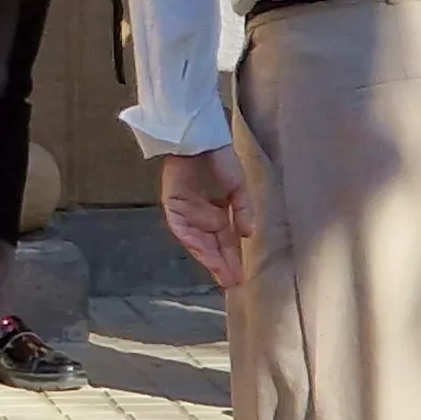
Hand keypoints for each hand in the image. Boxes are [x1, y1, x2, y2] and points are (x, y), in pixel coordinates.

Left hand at [158, 148, 252, 289]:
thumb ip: (242, 210)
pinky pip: (181, 227)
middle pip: (211, 245)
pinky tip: (204, 252)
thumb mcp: (238, 188)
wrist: (202, 137)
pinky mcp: (173, 204)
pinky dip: (192, 239)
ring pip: (197, 241)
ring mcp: (185, 211)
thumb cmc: (220, 158)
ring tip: (222, 274)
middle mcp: (200, 216)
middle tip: (233, 282)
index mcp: (216, 212)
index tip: (241, 276)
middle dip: (222, 263)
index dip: (232, 258)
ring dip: (209, 257)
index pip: (225, 241)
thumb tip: (248, 234)